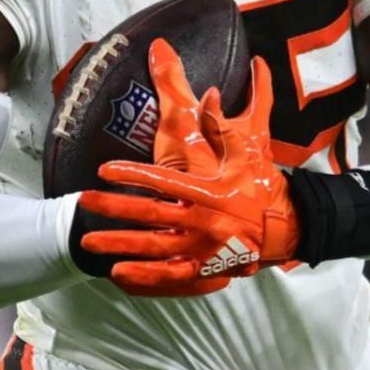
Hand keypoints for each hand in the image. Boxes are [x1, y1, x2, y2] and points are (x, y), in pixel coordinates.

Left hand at [79, 41, 299, 294]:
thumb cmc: (260, 190)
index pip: (163, 181)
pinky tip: (118, 272)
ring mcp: (201, 248)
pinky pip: (169, 275)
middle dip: (114, 207)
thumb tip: (209, 94)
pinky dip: (143, 275)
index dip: (132, 175)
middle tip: (85, 201)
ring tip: (89, 240)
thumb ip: (223, 128)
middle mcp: (202, 220)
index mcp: (209, 191)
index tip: (105, 170)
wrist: (284, 230)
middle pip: (150, 214)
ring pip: (153, 246)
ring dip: (119, 243)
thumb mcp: (246, 156)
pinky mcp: (203, 268)